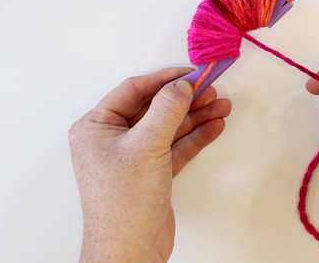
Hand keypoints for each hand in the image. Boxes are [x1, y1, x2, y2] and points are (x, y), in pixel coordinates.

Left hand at [69, 68, 230, 262]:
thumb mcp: (147, 145)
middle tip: (211, 88)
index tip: (191, 72)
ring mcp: (132, 156)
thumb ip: (167, 109)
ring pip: (168, 127)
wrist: (130, 250)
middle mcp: (111, 139)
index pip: (134, 90)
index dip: (165, 79)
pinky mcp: (150, 173)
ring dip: (195, 116)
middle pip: (154, 108)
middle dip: (185, 99)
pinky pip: (175, 146)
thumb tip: (182, 85)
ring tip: (221, 105)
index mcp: (96, 126)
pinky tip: (214, 126)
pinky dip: (195, 136)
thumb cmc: (124, 202)